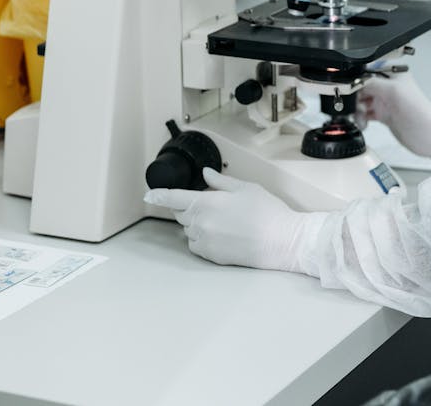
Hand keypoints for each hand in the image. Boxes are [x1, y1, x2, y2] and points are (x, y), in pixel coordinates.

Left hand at [144, 168, 312, 271]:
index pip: (173, 198)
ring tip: (224, 221)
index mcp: (206, 203)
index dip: (159, 195)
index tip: (149, 195)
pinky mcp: (210, 256)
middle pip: (181, 214)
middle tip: (213, 205)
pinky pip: (197, 244)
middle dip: (189, 207)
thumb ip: (220, 182)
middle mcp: (200, 223)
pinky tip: (224, 234)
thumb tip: (206, 174)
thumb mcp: (246, 188)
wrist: (281, 241)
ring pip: (189, 230)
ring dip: (197, 223)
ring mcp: (204, 241)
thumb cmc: (267, 212)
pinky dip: (203, 238)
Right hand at [357, 72, 430, 163]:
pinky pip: (365, 114)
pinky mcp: (384, 115)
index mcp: (393, 75)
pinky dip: (360, 118)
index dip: (356, 81)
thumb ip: (372, 83)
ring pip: (361, 101)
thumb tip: (355, 81)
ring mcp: (385, 102)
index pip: (367, 72)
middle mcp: (389, 87)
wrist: (428, 136)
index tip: (349, 91)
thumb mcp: (393, 90)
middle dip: (355, 97)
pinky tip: (363, 123)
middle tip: (355, 107)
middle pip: (361, 88)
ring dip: (356, 109)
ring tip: (359, 117)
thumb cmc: (420, 113)